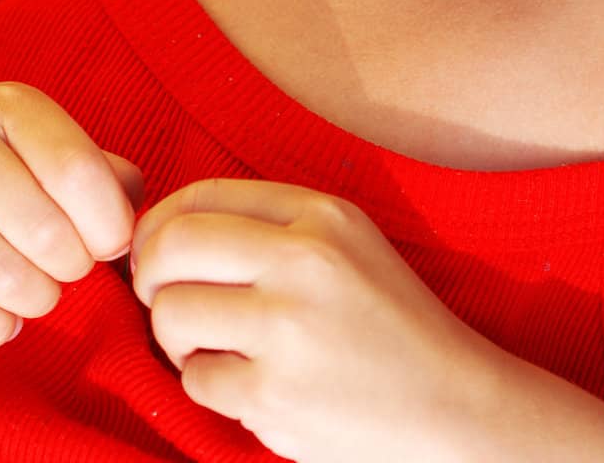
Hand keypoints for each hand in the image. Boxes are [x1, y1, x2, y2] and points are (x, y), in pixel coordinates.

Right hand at [0, 83, 144, 347]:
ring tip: (34, 293)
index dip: (108, 225)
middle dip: (71, 268)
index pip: (79, 171)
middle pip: (48, 231)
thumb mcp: (26, 139)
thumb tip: (137, 217)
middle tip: (62, 269)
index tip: (105, 244)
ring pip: (5, 275)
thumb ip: (93, 168)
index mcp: (6, 103)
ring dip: (35, 300)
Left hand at [129, 177, 494, 462]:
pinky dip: (208, 385)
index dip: (159, 222)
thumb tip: (165, 230)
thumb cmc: (391, 323)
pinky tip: (246, 384)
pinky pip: (196, 380)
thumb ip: (271, 224)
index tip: (156, 249)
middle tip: (161, 298)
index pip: (201, 195)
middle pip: (172, 246)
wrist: (455, 408)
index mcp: (321, 215)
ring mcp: (288, 331)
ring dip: (174, 336)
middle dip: (148, 275)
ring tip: (209, 345)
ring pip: (171, 314)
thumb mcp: (348, 242)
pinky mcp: (277, 397)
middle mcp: (303, 262)